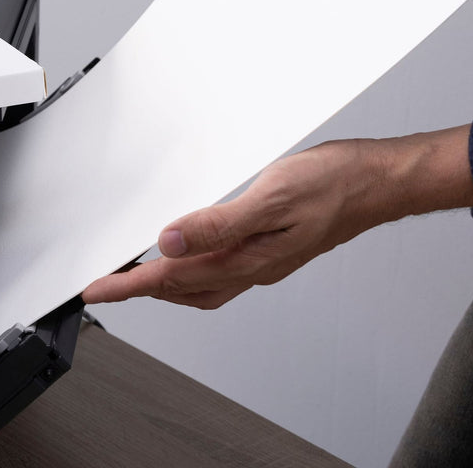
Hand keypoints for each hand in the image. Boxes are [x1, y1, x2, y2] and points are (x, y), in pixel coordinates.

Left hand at [83, 127, 472, 308]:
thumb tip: (169, 242)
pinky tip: (187, 255)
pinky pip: (220, 272)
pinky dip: (192, 271)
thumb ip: (218, 224)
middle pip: (181, 290)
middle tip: (104, 285)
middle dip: (139, 290)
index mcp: (248, 259)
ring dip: (163, 284)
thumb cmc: (334, 185)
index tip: (94, 290)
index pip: (172, 278)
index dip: (128, 285)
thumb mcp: (270, 196)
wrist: (378, 181)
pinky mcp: (271, 247)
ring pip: (201, 286)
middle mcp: (253, 266)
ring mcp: (264, 260)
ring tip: (132, 276)